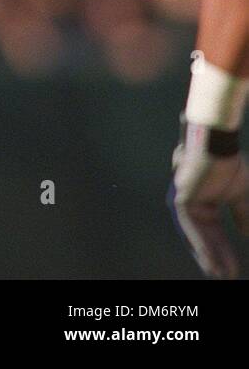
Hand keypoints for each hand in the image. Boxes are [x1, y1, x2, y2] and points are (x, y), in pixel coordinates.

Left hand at [172, 137, 248, 277]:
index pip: (216, 234)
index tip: (234, 270)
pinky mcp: (181, 199)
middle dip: (216, 259)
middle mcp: (194, 205)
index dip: (225, 252)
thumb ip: (243, 217)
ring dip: (206, 255)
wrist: (219, 147)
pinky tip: (208, 259)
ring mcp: (186, 202)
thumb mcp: (241, 197)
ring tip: (216, 274)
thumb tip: (247, 237)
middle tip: (225, 277)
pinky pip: (190, 226)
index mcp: (206, 204)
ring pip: (196, 236)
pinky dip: (199, 243)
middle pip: (205, 238)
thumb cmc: (229, 166)